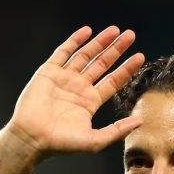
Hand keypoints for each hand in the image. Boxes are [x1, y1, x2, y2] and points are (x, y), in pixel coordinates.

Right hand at [7, 26, 144, 155]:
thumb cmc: (61, 143)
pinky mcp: (48, 72)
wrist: (32, 138)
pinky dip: (75, 41)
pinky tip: (87, 31)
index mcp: (90, 101)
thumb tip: (141, 121)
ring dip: (100, 42)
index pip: (113, 80)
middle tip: (130, 35)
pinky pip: (63, 52)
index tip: (140, 57)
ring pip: (86, 55)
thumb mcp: (95, 140)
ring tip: (115, 30)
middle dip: (116, 49)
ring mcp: (64, 78)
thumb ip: (118, 130)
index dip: (127, 68)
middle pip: (102, 63)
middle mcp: (79, 87)